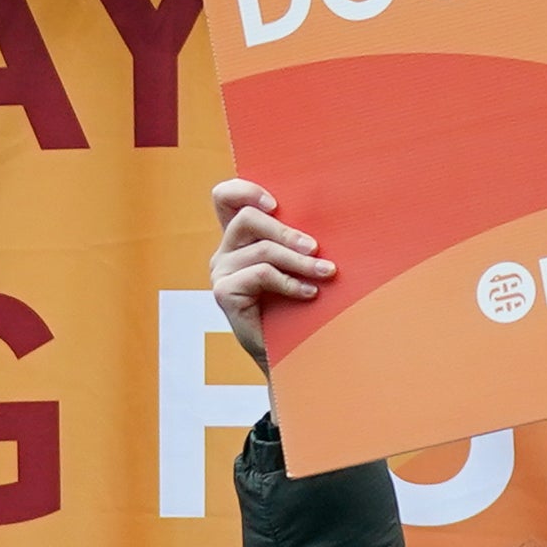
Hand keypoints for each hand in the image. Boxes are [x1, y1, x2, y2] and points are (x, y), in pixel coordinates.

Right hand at [211, 175, 329, 371]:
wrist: (288, 356)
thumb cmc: (297, 308)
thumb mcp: (296, 264)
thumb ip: (294, 240)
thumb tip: (326, 212)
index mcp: (238, 240)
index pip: (224, 198)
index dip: (245, 191)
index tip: (277, 205)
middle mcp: (224, 253)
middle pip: (248, 219)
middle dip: (287, 232)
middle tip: (316, 248)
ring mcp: (220, 273)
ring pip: (262, 249)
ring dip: (299, 261)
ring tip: (325, 272)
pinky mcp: (224, 293)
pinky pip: (261, 274)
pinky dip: (290, 282)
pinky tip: (308, 294)